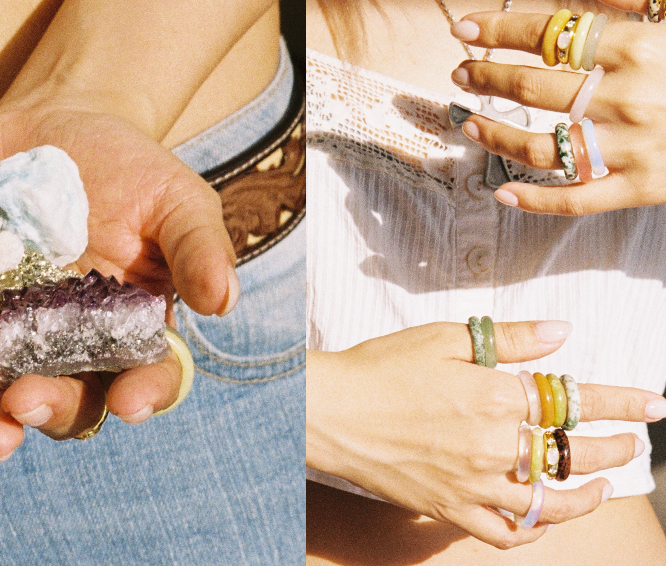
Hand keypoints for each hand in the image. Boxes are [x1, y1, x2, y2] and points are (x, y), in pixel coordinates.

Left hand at [0, 96, 233, 458]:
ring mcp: (8, 328)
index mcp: (128, 332)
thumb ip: (198, 248)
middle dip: (41, 410)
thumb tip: (223, 302)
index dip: (141, 394)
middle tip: (22, 409)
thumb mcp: (175, 198)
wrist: (57, 122)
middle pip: (60, 396)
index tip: (131, 402)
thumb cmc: (130, 167)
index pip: (143, 377)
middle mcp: (68, 345)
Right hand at [307, 320, 665, 548]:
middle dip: (615, 449)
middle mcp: (492, 444)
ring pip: (550, 502)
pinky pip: (504, 531)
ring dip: (586, 496)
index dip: (623, 403)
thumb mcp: (443, 338)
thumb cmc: (379, 367)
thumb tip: (562, 331)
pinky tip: (543, 519)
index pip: (577, 400)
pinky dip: (532, 530)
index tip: (654, 405)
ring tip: (601, 486)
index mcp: (495, 395)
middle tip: (632, 443)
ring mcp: (472, 482)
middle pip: (574, 454)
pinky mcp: (449, 506)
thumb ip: (509, 338)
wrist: (328, 411)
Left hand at [449, 9, 665, 213]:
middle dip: (486, 77)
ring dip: (495, 135)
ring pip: (540, 147)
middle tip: (463, 72)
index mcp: (639, 48)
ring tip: (470, 125)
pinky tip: (502, 193)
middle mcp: (627, 98)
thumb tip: (585, 2)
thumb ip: (635, 5)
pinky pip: (573, 201)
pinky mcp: (640, 187)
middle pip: (531, 88)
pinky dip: (532, 201)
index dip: (500, 30)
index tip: (466, 28)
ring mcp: (631, 147)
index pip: (549, 34)